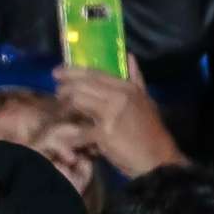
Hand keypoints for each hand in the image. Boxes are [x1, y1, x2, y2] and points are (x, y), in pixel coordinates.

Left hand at [55, 59, 181, 175]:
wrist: (156, 157)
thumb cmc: (150, 130)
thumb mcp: (146, 100)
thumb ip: (136, 78)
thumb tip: (129, 56)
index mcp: (128, 88)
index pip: (96, 73)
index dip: (74, 71)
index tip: (57, 72)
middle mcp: (119, 96)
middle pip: (83, 85)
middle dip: (65, 88)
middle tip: (58, 93)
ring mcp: (111, 114)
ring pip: (78, 101)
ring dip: (66, 107)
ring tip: (62, 112)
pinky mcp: (104, 133)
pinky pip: (80, 131)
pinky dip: (71, 136)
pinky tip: (65, 139)